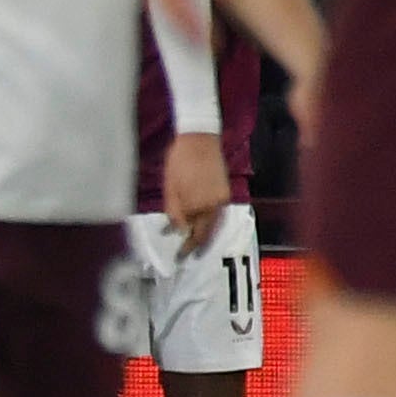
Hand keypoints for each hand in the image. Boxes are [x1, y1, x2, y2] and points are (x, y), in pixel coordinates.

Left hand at [161, 131, 225, 255]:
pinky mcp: (225, 193)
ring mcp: (222, 199)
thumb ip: (174, 212)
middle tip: (185, 256)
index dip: (185, 247)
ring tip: (193, 245)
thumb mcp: (170, 188)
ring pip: (214, 225)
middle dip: (195, 245)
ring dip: (203, 235)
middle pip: (206, 233)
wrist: (199, 139)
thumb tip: (178, 231)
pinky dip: (209, 222)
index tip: (178, 256)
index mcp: (197, 204)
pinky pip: (217, 214)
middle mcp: (213, 205)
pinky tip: (200, 225)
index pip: (193, 234)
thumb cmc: (179, 161)